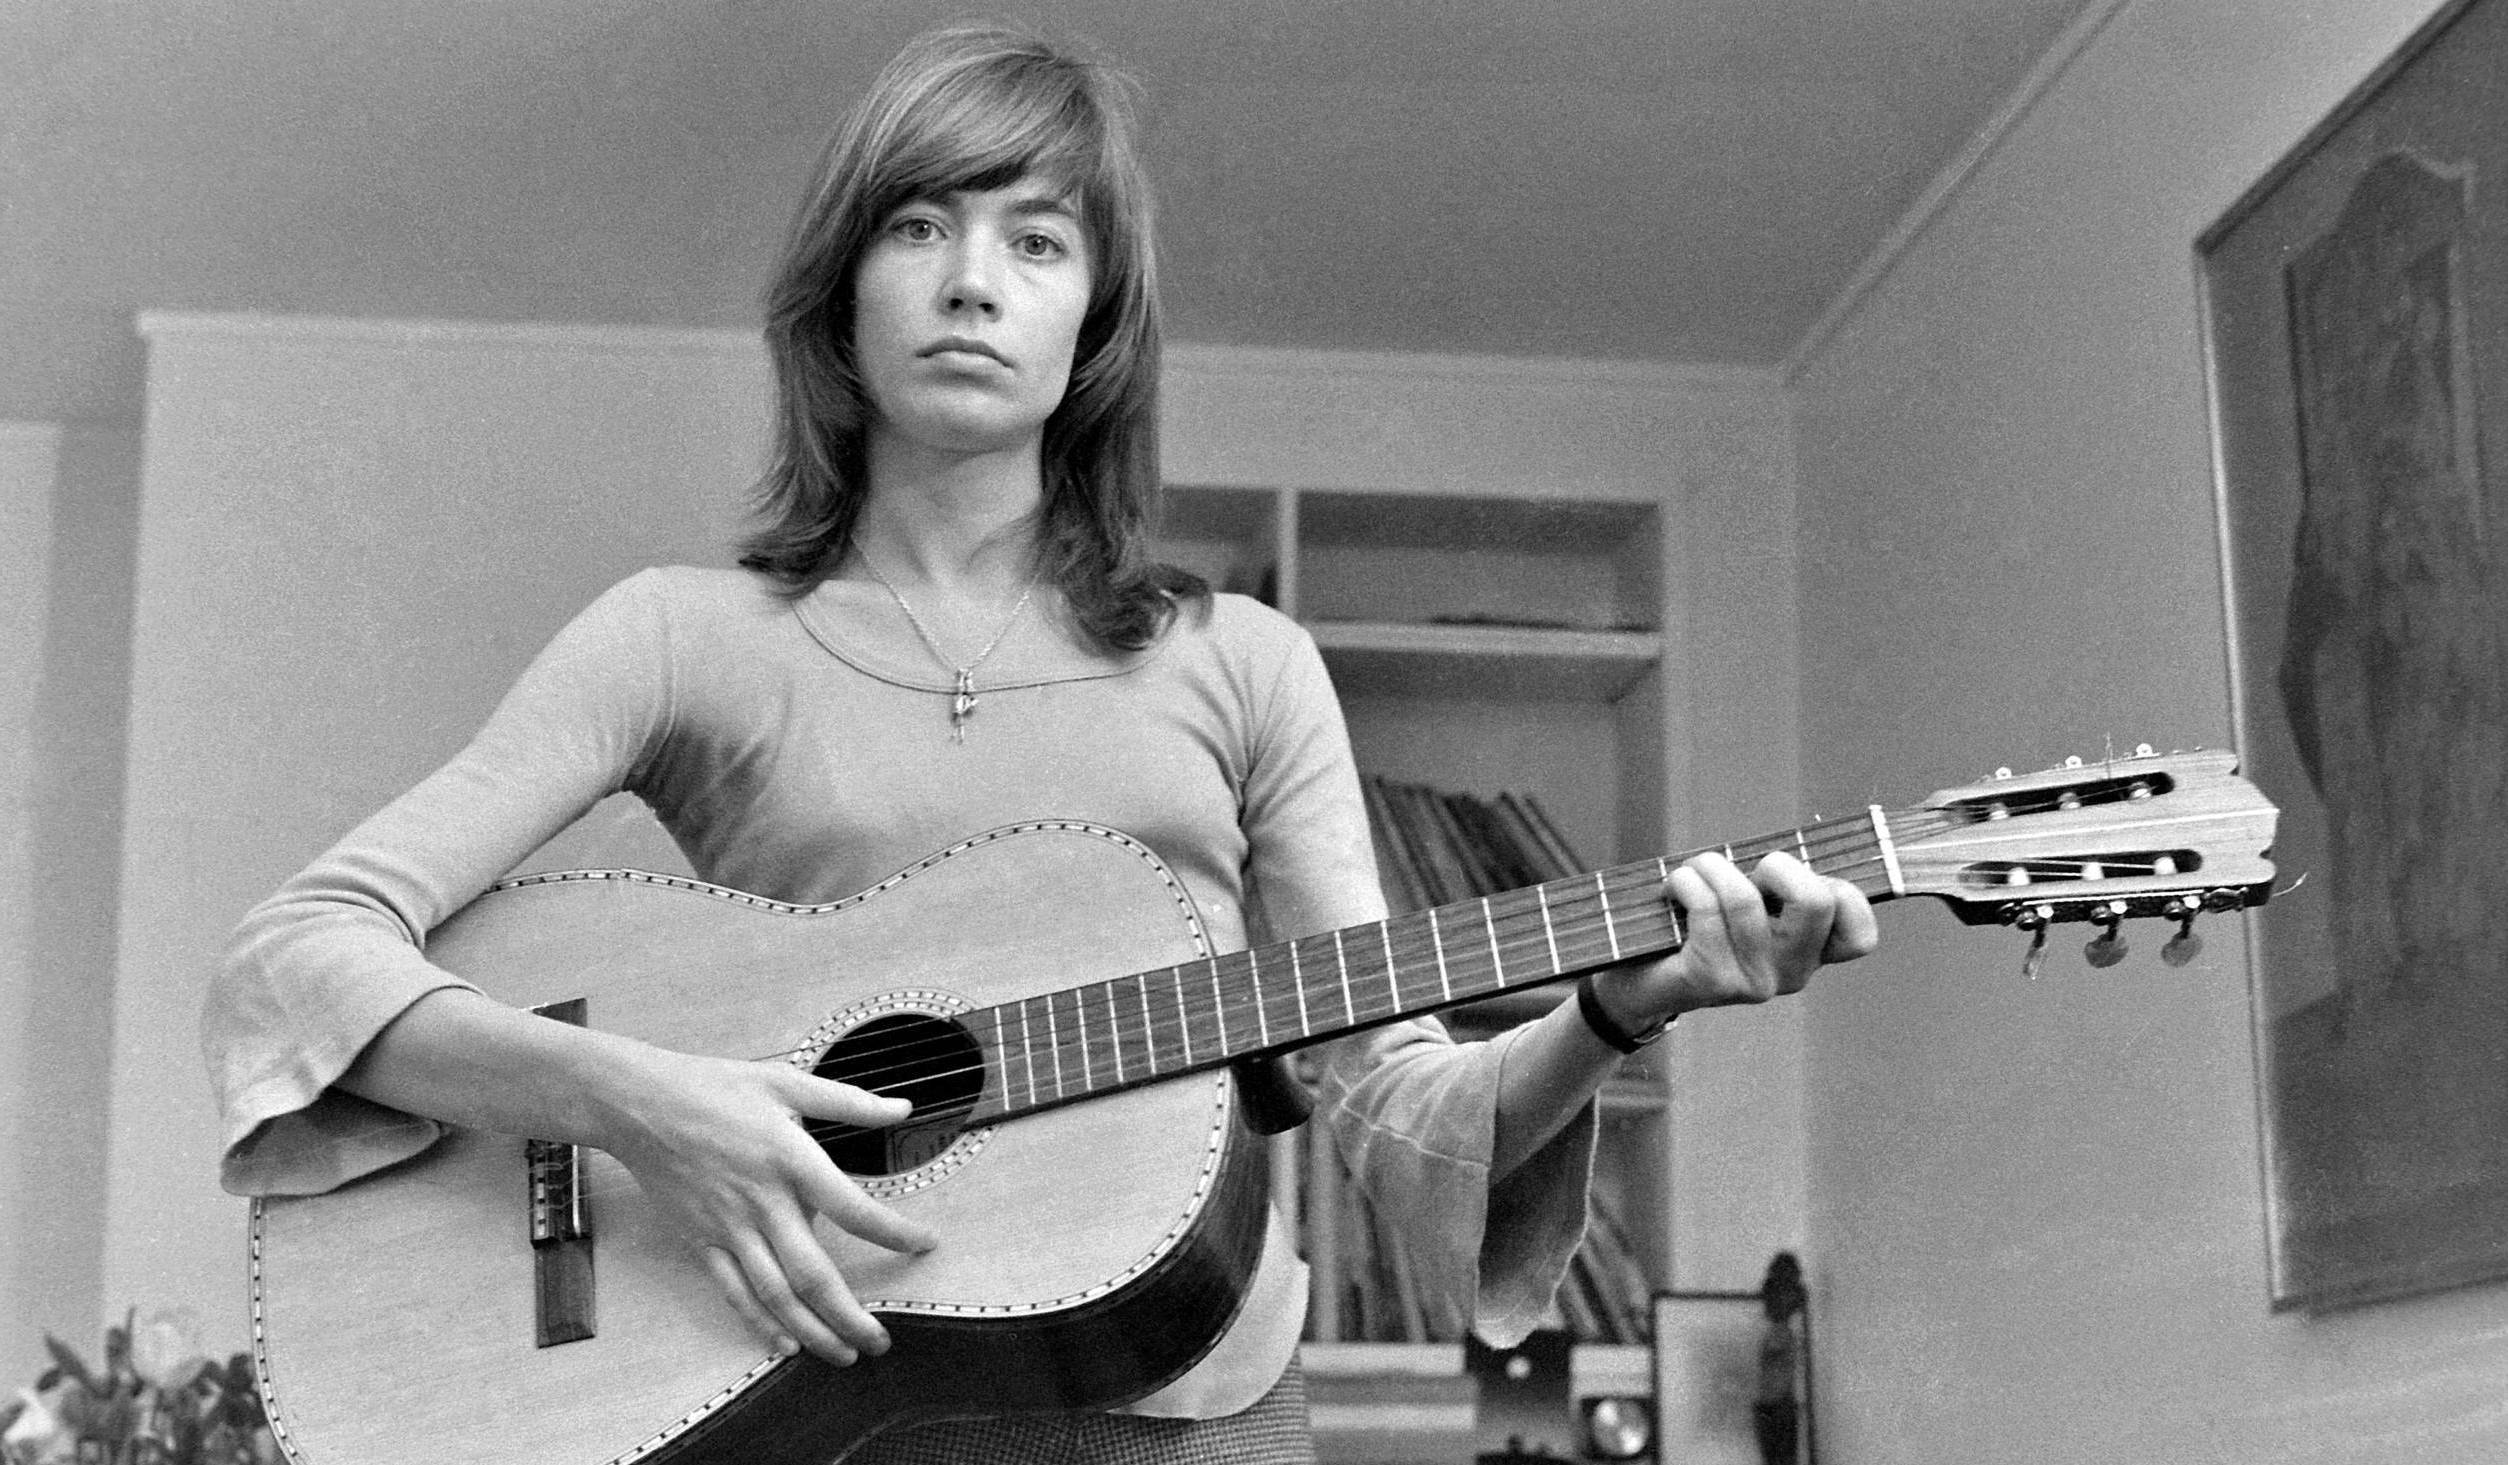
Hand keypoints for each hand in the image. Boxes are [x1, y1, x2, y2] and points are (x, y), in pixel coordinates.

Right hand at [594, 1049, 939, 1364]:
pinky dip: (760, 1322)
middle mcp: (762, 1201)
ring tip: (845, 1354)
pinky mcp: (701, 1241)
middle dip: (852, 1315)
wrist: (639, 1104)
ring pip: (775, 1295)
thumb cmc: (715, 1087)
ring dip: (814, 1331)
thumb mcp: (786, 1081)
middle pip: (813, 1274)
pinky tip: (786, 1344)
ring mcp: (729, 1227)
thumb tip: (904, 1109)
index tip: (924, 1245)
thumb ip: (849, 1101)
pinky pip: (733, 1291)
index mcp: (792, 1159)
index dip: (893, 1233)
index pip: (853, 1208)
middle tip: (882, 1342)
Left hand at [1585, 850, 1875, 1035]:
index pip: (1860, 936)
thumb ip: (1780, 881)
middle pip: (1817, 902)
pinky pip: (1706, 908)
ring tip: (1693, 871)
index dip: (1843, 893)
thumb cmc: (1698, 922)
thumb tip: (1791, 847)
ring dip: (1711, 866)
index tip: (1799, 876)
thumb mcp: (1748, 899)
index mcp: (1812, 954)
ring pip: (1745, 898)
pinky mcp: (1713, 981)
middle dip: (1778, 865)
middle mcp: (1792, 974)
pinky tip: (1674, 888)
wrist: (1637, 981)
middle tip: (1747, 873)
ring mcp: (1755, 983)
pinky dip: (1685, 882)